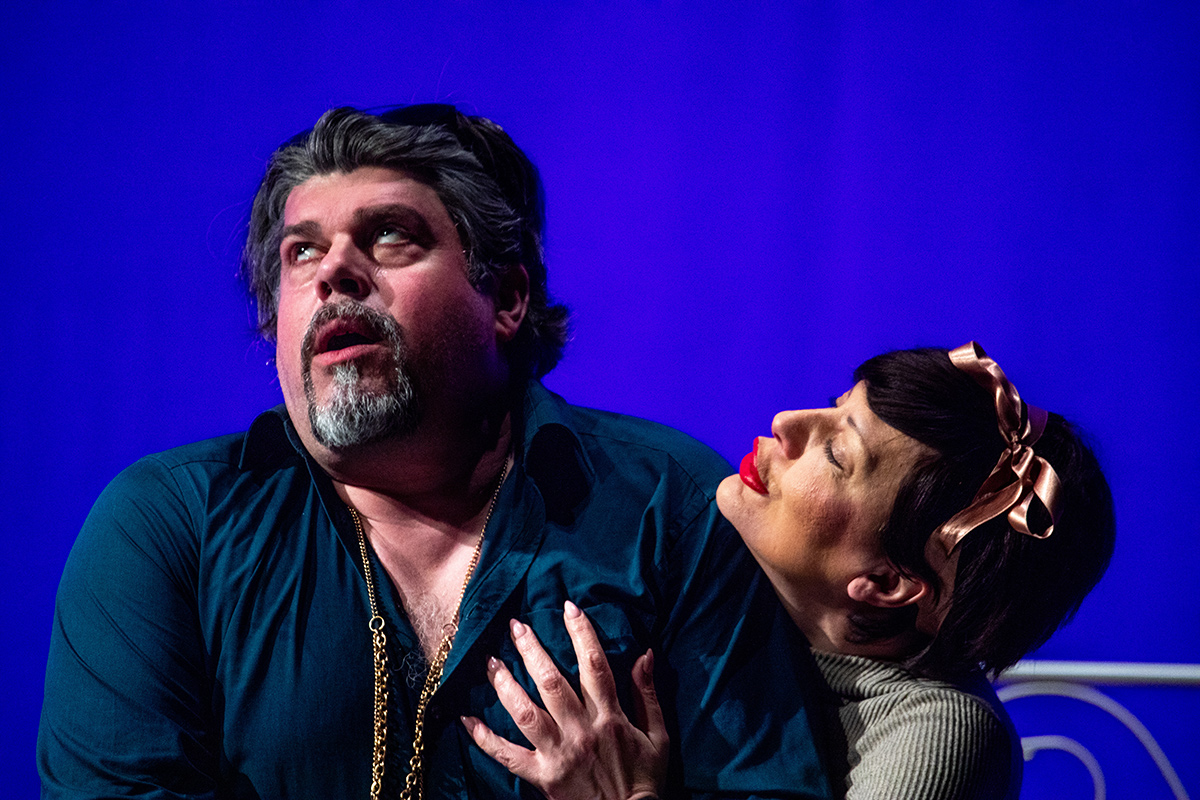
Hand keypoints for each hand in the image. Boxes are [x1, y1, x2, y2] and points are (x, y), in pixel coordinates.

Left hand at [462, 601, 667, 799]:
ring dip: (504, 684)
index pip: (595, 664)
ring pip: (525, 712)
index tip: (568, 607)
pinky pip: (507, 756)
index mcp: (610, 717)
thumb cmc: (645, 778)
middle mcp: (581, 730)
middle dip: (531, 650)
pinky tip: (466, 720)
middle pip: (552, 681)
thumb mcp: (659, 735)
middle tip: (515, 625)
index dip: (581, 632)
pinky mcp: (542, 777)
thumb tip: (644, 653)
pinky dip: (485, 739)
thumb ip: (647, 693)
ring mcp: (558, 754)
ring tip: (489, 661)